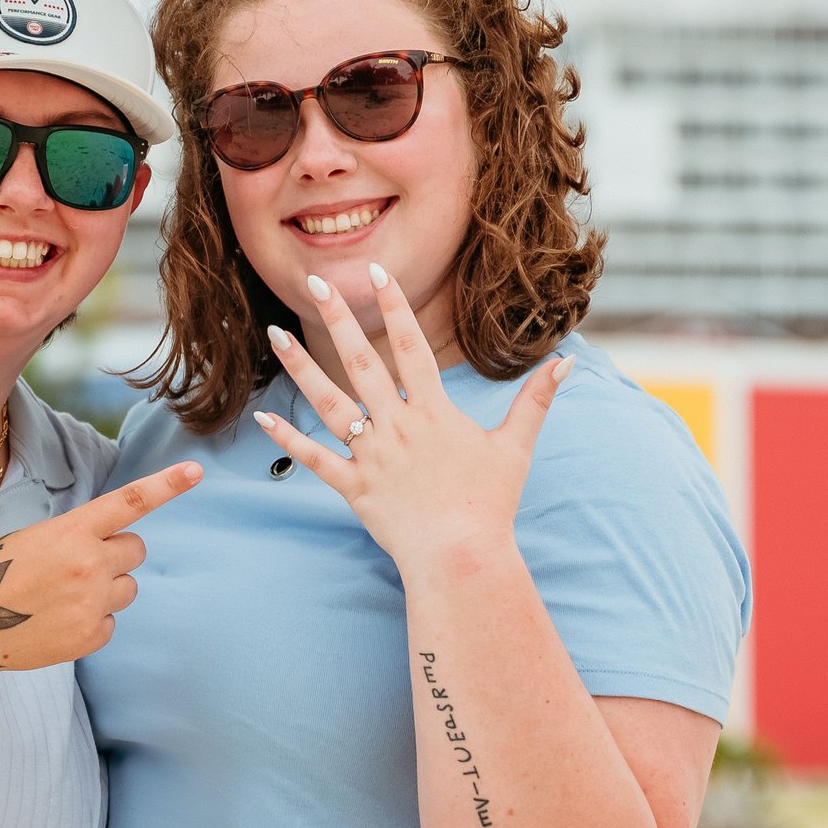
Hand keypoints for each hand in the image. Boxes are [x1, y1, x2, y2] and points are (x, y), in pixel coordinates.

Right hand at [0, 461, 202, 675]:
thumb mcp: (32, 539)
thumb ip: (76, 537)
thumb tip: (112, 548)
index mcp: (72, 531)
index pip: (129, 502)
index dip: (167, 485)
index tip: (197, 471)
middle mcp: (89, 564)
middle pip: (136, 550)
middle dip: (116, 555)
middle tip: (79, 566)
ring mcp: (93, 603)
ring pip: (128, 588)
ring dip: (106, 589)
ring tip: (64, 597)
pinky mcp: (91, 636)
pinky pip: (111, 622)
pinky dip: (91, 621)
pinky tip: (58, 621)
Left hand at [250, 262, 566, 572]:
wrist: (461, 555)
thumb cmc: (491, 504)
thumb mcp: (516, 447)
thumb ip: (535, 402)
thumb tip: (565, 363)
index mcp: (433, 411)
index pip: (410, 346)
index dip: (393, 306)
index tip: (375, 272)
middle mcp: (396, 426)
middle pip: (360, 362)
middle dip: (338, 318)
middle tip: (314, 282)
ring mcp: (371, 455)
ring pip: (328, 402)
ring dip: (299, 367)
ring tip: (274, 334)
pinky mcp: (353, 487)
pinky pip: (313, 458)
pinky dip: (287, 438)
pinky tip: (261, 417)